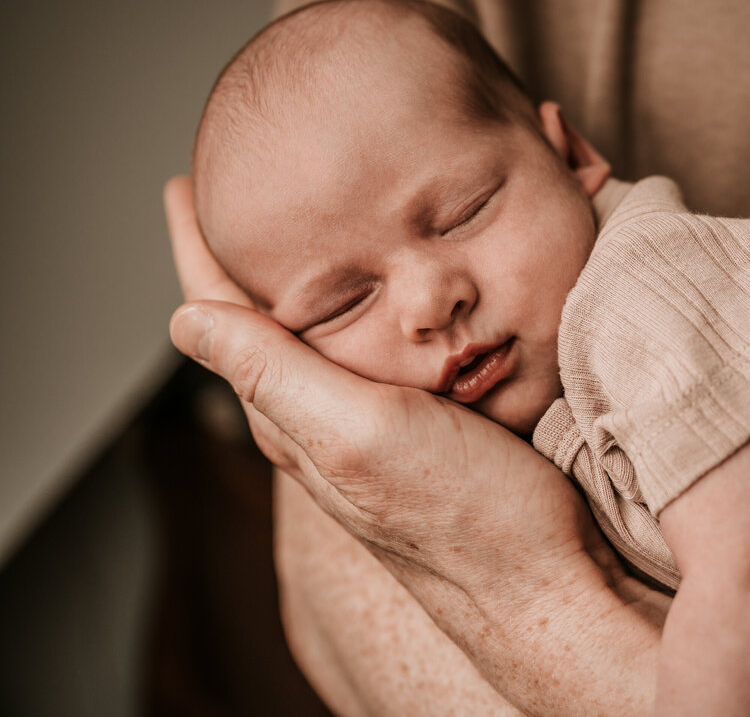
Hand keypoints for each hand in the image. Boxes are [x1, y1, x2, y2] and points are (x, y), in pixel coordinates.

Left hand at [164, 175, 591, 599]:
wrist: (547, 582)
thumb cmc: (466, 514)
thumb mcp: (363, 432)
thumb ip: (277, 375)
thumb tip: (184, 318)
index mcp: (293, 413)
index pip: (221, 315)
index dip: (198, 245)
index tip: (187, 185)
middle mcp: (321, 419)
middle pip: (260, 320)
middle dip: (242, 252)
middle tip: (239, 184)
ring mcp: (370, 427)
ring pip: (318, 333)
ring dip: (301, 274)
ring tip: (301, 219)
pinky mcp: (420, 430)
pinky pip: (372, 351)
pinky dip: (362, 305)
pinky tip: (382, 290)